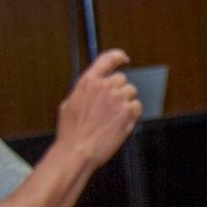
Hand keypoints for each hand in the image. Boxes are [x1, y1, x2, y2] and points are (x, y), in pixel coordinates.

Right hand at [55, 50, 141, 167]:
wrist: (78, 150)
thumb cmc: (71, 132)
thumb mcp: (69, 103)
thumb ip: (84, 91)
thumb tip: (93, 88)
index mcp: (88, 81)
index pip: (108, 59)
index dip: (118, 56)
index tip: (123, 59)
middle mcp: (105, 86)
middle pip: (122, 79)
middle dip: (119, 90)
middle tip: (111, 105)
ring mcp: (118, 99)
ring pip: (131, 92)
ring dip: (126, 102)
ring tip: (114, 116)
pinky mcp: (128, 113)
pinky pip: (137, 106)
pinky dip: (132, 113)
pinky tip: (121, 122)